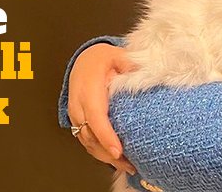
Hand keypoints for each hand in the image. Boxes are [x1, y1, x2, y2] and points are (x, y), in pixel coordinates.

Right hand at [68, 43, 136, 174]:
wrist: (83, 61)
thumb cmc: (101, 60)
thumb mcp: (117, 56)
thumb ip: (130, 64)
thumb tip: (145, 73)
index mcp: (88, 89)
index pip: (96, 116)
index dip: (106, 135)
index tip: (118, 150)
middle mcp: (79, 105)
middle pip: (90, 135)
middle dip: (109, 153)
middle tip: (130, 164)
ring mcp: (76, 116)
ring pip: (88, 142)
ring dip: (106, 157)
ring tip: (128, 166)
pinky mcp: (79, 123)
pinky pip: (88, 142)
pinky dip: (101, 153)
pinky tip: (117, 161)